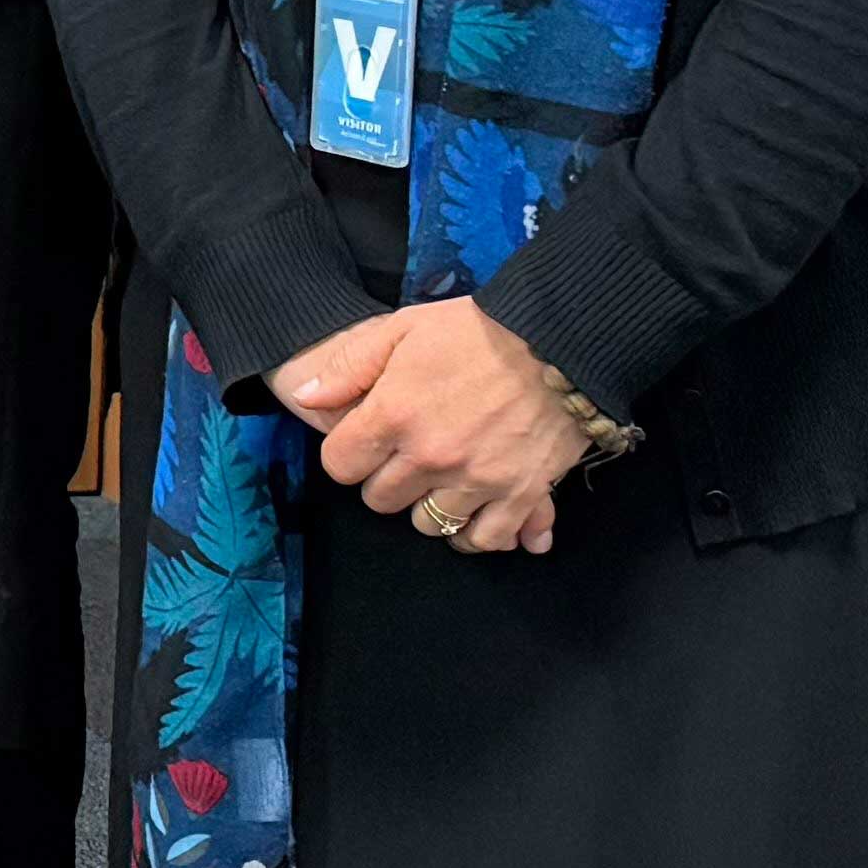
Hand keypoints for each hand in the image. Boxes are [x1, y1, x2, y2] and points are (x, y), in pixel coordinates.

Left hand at [269, 300, 579, 555]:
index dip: (349, 455)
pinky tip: (474, 514)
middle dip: (387, 479)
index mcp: (395, 414)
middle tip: (407, 456)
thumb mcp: (403, 328)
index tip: (367, 442)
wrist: (561, 340)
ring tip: (442, 480)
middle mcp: (430, 456)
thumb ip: (350, 366)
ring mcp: (477, 479)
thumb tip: (306, 399)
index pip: (341, 467)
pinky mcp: (521, 493)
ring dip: (429, 506)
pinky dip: (478, 533)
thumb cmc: (478, 330)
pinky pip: (486, 538)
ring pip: (428, 524)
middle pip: (381, 500)